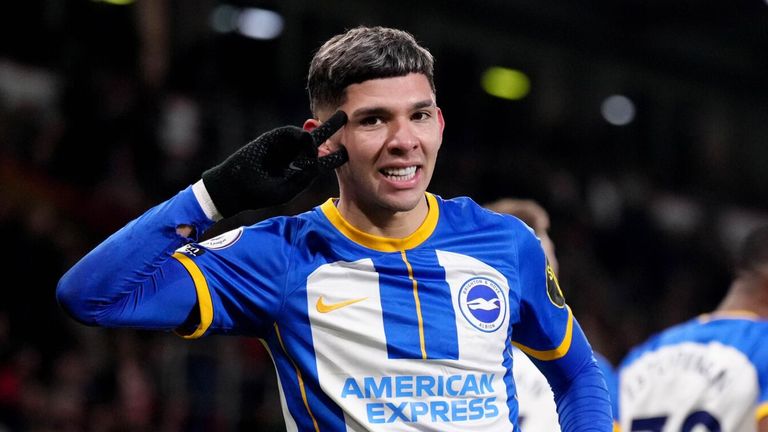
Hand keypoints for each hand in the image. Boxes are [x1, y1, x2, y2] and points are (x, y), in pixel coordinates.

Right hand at [202, 111, 347, 216]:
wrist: (234, 186)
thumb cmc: (260, 192)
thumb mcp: (288, 188)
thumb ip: (305, 175)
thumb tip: (318, 159)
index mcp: (299, 171)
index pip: (322, 161)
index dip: (335, 156)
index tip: (349, 151)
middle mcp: (293, 156)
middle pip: (316, 140)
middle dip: (330, 128)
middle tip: (345, 115)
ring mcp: (282, 146)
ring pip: (305, 135)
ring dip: (320, 132)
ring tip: (338, 122)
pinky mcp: (272, 138)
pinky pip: (290, 132)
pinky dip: (302, 136)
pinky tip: (309, 142)